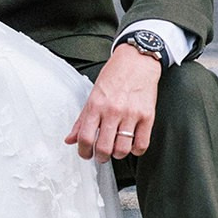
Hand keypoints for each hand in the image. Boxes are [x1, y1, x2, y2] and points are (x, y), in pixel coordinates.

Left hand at [66, 44, 161, 160]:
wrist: (137, 60)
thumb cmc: (114, 76)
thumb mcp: (93, 95)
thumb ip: (81, 119)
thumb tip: (70, 139)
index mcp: (96, 105)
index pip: (85, 138)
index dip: (83, 152)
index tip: (86, 154)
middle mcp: (112, 111)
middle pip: (103, 148)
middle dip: (100, 157)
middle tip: (101, 155)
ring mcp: (131, 114)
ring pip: (122, 149)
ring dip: (117, 155)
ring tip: (116, 149)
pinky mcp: (147, 116)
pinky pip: (141, 144)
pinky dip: (135, 150)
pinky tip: (131, 145)